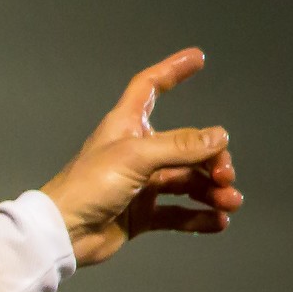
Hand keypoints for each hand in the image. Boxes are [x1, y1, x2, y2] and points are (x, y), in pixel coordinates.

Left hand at [40, 49, 242, 267]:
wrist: (63, 233)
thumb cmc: (86, 187)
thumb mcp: (135, 157)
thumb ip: (179, 146)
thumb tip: (218, 136)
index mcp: (126, 126)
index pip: (149, 87)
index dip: (171, 70)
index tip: (196, 58)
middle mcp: (135, 151)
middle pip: (185, 145)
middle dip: (211, 158)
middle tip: (224, 176)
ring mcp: (139, 184)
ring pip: (186, 181)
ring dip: (211, 190)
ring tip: (229, 202)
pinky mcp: (140, 213)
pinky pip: (178, 212)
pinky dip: (199, 216)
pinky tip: (218, 220)